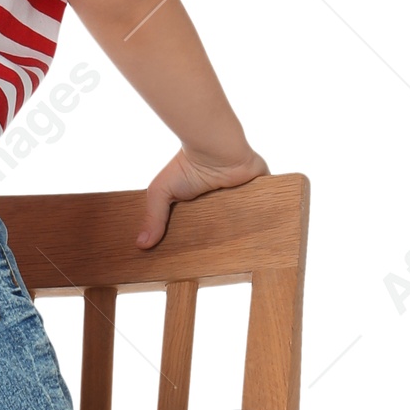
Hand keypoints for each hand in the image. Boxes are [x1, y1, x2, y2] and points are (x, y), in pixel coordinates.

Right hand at [137, 141, 268, 248]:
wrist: (212, 146)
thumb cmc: (185, 164)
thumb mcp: (161, 192)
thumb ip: (153, 218)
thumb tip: (140, 245)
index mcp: (206, 200)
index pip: (208, 225)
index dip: (206, 241)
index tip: (201, 259)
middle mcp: (226, 197)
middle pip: (229, 225)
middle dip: (228, 240)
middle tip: (224, 263)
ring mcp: (245, 193)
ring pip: (249, 218)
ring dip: (248, 231)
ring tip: (246, 257)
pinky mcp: (262, 187)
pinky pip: (268, 205)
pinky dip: (266, 215)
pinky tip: (265, 236)